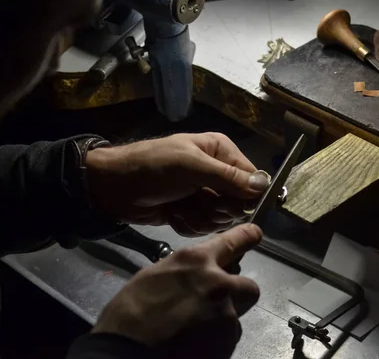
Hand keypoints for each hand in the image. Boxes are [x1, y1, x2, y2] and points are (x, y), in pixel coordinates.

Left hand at [86, 133, 269, 235]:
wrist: (114, 188)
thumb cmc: (154, 168)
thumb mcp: (192, 167)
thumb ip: (228, 177)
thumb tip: (264, 186)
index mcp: (220, 152)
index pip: (250, 178)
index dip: (244, 196)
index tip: (227, 203)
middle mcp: (215, 172)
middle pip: (238, 203)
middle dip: (216, 209)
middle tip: (197, 202)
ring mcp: (202, 194)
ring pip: (220, 219)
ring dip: (199, 218)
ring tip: (180, 208)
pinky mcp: (189, 212)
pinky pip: (203, 227)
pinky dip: (187, 224)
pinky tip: (173, 215)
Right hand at [92, 223, 261, 358]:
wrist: (126, 351)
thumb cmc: (131, 311)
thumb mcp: (155, 275)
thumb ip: (185, 271)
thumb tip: (196, 273)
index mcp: (196, 261)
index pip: (234, 240)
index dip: (247, 237)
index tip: (255, 234)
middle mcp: (217, 284)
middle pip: (249, 286)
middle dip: (238, 294)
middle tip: (217, 304)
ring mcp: (225, 314)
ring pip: (236, 316)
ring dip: (222, 321)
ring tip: (194, 330)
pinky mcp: (227, 341)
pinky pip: (228, 338)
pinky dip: (216, 341)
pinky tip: (194, 343)